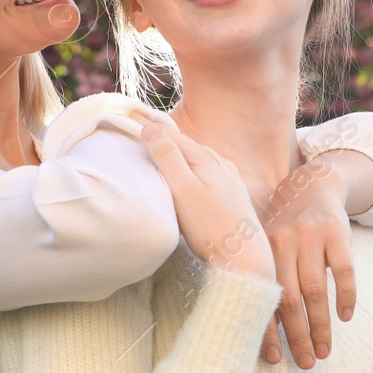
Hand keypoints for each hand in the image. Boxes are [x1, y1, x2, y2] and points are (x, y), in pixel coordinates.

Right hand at [140, 119, 272, 280]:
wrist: (244, 259)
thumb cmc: (211, 227)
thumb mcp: (184, 190)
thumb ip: (169, 159)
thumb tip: (152, 129)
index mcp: (205, 159)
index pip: (171, 135)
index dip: (149, 125)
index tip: (128, 113)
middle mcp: (220, 164)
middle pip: (185, 144)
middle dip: (163, 134)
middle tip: (140, 123)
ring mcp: (229, 180)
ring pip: (197, 158)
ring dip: (178, 150)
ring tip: (161, 145)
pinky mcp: (233, 196)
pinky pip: (207, 172)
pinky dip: (192, 166)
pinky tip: (193, 172)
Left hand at [257, 157, 356, 367]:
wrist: (312, 184)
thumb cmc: (282, 224)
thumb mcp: (262, 239)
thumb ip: (258, 271)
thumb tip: (244, 319)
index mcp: (261, 249)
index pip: (262, 297)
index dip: (266, 330)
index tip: (273, 360)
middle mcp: (283, 244)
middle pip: (289, 299)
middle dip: (297, 336)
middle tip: (306, 364)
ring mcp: (311, 238)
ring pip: (315, 290)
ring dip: (320, 325)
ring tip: (323, 351)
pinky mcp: (336, 233)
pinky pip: (344, 270)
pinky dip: (346, 296)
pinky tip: (345, 318)